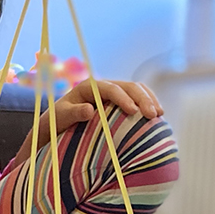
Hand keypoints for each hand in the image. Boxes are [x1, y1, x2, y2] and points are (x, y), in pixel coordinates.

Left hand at [11, 78, 163, 166]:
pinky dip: (147, 105)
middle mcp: (102, 87)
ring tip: (159, 115)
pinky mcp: (118, 103)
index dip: (123, 98)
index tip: (133, 111)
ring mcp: (112, 94)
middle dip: (143, 99)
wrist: (55, 127)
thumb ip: (73, 113)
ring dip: (149, 100)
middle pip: (128, 86)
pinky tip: (156, 117)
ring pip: (136, 91)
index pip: (110, 88)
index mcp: (88, 87)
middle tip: (154, 115)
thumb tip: (90, 109)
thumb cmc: (56, 124)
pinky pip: (137, 100)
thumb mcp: (60, 118)